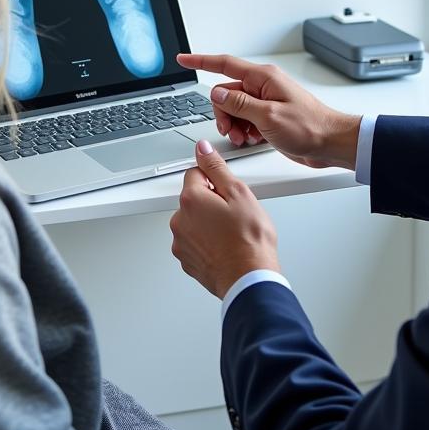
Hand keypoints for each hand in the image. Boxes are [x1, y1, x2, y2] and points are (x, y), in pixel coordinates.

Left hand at [170, 140, 279, 298]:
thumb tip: (203, 149)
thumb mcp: (239, 193)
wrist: (249, 280)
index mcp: (191, 199)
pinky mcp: (187, 260)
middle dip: (212, 201)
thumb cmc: (249, 241)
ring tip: (232, 232)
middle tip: (234, 213)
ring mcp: (181, 242)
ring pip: (194, 221)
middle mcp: (180, 220)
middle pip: (194, 198)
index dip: (215, 179)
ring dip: (208, 222)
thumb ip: (217, 167)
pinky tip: (226, 245)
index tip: (227, 190)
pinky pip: (195, 241)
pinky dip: (207, 241)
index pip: (196, 173)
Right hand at [175, 53, 361, 169]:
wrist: (331, 143)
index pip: (224, 64)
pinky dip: (244, 130)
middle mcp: (263, 86)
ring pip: (234, 108)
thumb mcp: (269, 117)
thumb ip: (240, 104)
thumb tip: (217, 92)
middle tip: (230, 129)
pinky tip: (253, 139)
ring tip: (245, 137)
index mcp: (263, 78)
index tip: (183, 60)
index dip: (201, 62)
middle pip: (226, 93)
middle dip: (223, 112)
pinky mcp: (269, 116)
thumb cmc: (310, 127)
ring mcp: (266, 101)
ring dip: (234, 124)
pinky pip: (245, 119)